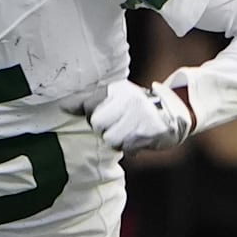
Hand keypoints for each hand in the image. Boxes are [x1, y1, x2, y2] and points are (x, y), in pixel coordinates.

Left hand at [75, 79, 193, 151]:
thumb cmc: (136, 105)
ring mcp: (140, 116)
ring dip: (117, 140)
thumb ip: (88, 102)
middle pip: (97, 124)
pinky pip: (127, 148)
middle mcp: (128, 100)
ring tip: (128, 131)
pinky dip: (130, 147)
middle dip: (104, 129)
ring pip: (110, 139)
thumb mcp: (115, 96)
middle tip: (117, 125)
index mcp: (117, 89)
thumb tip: (62, 107)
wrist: (174, 112)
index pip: (88, 106)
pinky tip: (138, 138)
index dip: (93, 115)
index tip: (103, 114)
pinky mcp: (149, 132)